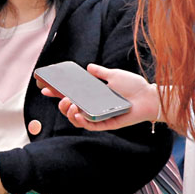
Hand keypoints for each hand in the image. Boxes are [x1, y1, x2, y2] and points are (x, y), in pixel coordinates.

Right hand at [39, 64, 158, 131]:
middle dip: (61, 105)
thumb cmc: (134, 86)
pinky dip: (80, 121)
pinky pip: (89, 126)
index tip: (45, 88)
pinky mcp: (106, 124)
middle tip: (62, 98)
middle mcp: (93, 107)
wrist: (149, 96)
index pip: (70, 95)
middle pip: (69, 110)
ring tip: (71, 105)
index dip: (56, 93)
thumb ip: (100, 72)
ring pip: (76, 120)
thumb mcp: (114, 75)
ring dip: (69, 113)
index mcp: (93, 96)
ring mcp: (98, 116)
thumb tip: (88, 67)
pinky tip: (77, 115)